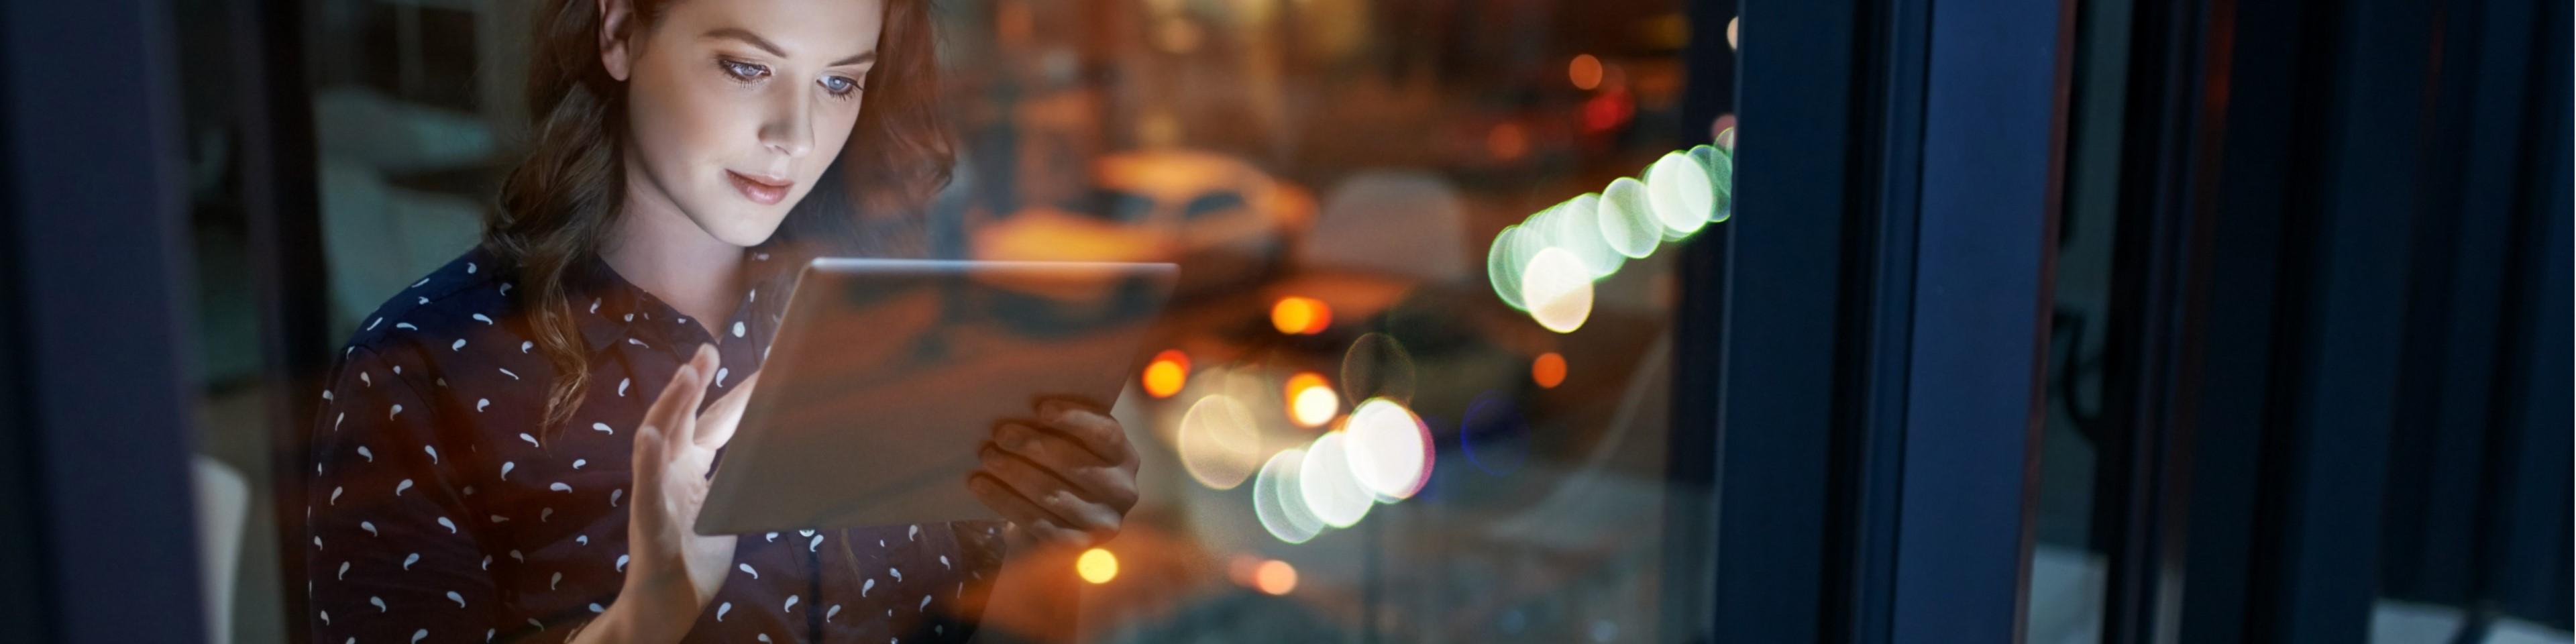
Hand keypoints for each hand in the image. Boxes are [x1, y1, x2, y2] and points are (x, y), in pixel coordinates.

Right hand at [621, 346, 757, 620]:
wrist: (667, 605)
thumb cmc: (694, 558)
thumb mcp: (726, 510)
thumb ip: (738, 480)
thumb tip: (771, 454)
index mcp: (690, 469)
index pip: (715, 423)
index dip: (735, 395)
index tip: (760, 366)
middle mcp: (670, 473)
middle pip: (683, 419)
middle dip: (695, 383)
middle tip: (709, 350)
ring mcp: (657, 494)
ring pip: (658, 441)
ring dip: (671, 406)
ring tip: (685, 375)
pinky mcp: (649, 521)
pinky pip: (646, 488)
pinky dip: (648, 461)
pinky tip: (650, 435)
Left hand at [967, 398, 1141, 548]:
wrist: (1050, 528)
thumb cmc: (1057, 471)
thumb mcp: (1067, 446)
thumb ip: (1058, 428)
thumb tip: (1021, 405)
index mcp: (1125, 457)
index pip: (1106, 433)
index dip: (1075, 419)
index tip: (1041, 408)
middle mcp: (1124, 491)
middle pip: (1075, 464)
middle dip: (1034, 445)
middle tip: (1000, 433)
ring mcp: (1102, 523)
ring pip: (1052, 494)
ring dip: (1014, 472)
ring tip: (987, 456)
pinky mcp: (1076, 547)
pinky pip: (1036, 521)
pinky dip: (1003, 500)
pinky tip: (980, 484)